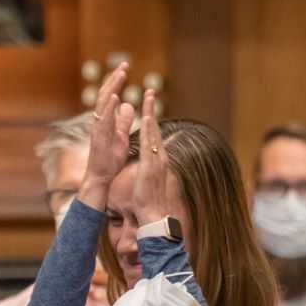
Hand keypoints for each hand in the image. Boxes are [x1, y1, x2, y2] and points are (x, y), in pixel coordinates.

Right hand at [80, 62, 133, 206]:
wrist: (101, 177)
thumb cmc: (110, 158)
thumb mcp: (121, 134)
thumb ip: (124, 120)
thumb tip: (130, 105)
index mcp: (106, 120)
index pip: (110, 95)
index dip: (117, 81)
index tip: (125, 67)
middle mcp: (100, 122)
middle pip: (106, 95)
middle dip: (115, 79)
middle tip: (124, 64)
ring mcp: (98, 129)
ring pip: (103, 104)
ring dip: (112, 88)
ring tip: (120, 75)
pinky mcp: (99, 138)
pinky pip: (103, 120)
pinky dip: (108, 108)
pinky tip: (115, 97)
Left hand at [132, 88, 180, 223]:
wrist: (154, 214)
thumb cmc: (149, 199)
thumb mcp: (148, 178)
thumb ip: (149, 167)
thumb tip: (149, 161)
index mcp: (156, 159)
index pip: (153, 135)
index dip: (150, 119)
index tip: (148, 104)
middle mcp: (159, 156)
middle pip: (155, 128)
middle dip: (152, 109)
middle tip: (150, 90)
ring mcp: (156, 159)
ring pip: (153, 132)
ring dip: (151, 113)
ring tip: (148, 96)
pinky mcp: (151, 165)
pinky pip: (149, 145)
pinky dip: (148, 131)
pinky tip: (146, 119)